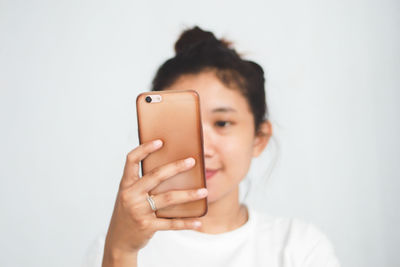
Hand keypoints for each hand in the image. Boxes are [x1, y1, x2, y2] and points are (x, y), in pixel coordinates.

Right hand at [103, 139, 207, 258]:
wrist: (119, 241)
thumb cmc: (129, 212)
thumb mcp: (130, 195)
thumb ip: (143, 183)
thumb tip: (171, 167)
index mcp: (126, 184)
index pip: (131, 160)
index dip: (145, 149)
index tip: (160, 141)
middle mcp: (130, 195)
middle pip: (155, 176)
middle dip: (176, 167)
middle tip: (192, 161)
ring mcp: (138, 211)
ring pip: (168, 198)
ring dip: (188, 194)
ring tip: (204, 191)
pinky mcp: (146, 226)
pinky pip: (170, 223)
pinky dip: (186, 223)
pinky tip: (198, 222)